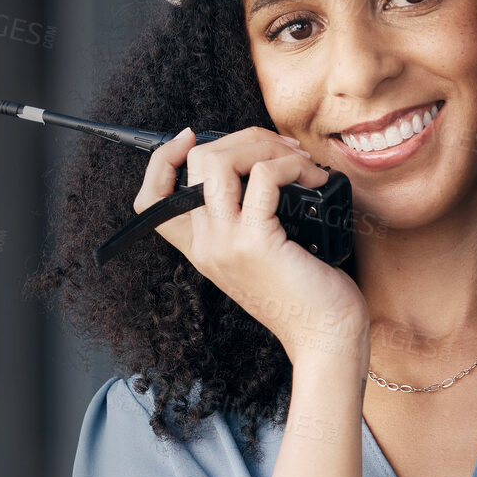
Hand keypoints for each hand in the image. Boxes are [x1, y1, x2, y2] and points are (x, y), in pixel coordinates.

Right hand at [135, 126, 369, 366]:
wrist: (325, 339)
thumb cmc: (309, 296)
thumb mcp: (267, 254)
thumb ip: (251, 218)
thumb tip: (264, 165)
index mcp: (204, 248)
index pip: (151, 198)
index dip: (162, 159)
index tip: (192, 137)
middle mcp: (207, 245)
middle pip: (195, 163)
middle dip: (242, 139)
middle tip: (282, 149)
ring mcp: (226, 244)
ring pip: (220, 161)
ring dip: (264, 146)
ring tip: (299, 162)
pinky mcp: (255, 242)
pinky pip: (263, 176)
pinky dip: (291, 165)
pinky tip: (312, 178)